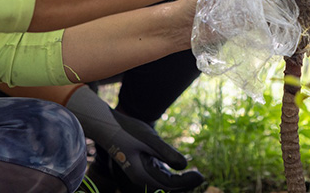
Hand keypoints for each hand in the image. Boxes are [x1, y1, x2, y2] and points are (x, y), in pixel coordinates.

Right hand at [66, 86, 203, 191]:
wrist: (108, 125)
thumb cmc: (127, 130)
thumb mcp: (149, 139)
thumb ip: (166, 152)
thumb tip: (185, 165)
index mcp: (143, 174)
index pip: (170, 185)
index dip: (187, 182)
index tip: (201, 175)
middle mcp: (142, 177)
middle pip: (167, 188)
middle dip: (184, 184)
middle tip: (200, 176)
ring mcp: (140, 172)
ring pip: (163, 183)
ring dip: (178, 182)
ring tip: (193, 175)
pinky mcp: (140, 165)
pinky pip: (158, 175)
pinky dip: (170, 175)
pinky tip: (177, 169)